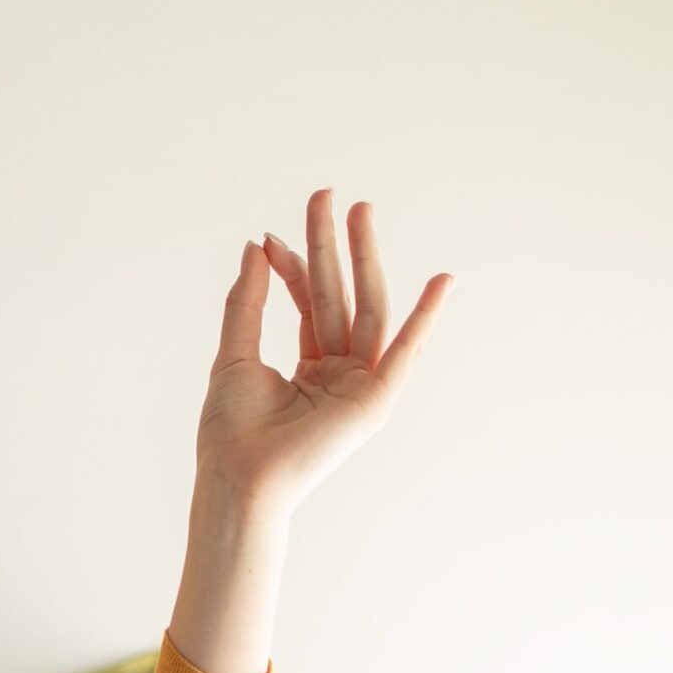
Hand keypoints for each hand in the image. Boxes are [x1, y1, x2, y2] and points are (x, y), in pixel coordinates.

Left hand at [197, 188, 450, 522]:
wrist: (238, 476)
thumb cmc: (230, 430)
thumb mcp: (234, 353)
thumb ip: (249, 300)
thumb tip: (257, 245)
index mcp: (310, 368)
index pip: (309, 303)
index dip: (294, 265)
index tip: (271, 235)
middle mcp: (340, 374)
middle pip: (341, 296)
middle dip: (334, 247)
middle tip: (328, 195)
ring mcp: (360, 386)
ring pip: (366, 310)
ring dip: (365, 259)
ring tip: (360, 211)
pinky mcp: (375, 400)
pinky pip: (403, 352)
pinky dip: (424, 318)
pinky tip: (442, 281)